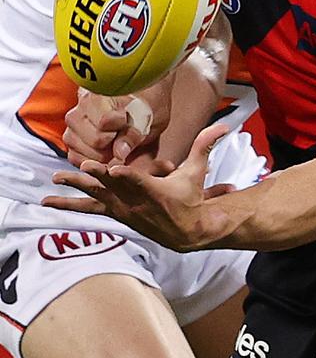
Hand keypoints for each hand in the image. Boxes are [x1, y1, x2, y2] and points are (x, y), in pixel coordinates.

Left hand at [43, 123, 231, 250]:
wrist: (186, 232)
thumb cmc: (190, 197)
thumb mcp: (198, 171)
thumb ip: (206, 145)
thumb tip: (225, 125)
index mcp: (155, 192)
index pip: (139, 182)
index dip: (125, 176)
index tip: (111, 169)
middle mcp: (135, 203)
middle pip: (112, 189)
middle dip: (94, 179)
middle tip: (78, 171)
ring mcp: (123, 210)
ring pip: (96, 198)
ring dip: (74, 190)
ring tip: (55, 181)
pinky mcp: (115, 214)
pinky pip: (89, 209)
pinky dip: (70, 205)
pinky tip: (50, 202)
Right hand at [64, 80, 171, 167]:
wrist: (141, 100)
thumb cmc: (146, 106)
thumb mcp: (149, 117)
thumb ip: (134, 135)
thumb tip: (119, 154)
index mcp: (102, 91)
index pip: (105, 121)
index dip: (123, 127)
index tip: (130, 119)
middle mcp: (81, 104)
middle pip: (95, 140)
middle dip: (114, 144)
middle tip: (124, 134)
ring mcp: (73, 122)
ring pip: (84, 150)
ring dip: (103, 153)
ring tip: (115, 140)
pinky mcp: (70, 138)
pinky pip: (76, 158)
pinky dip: (93, 159)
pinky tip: (106, 149)